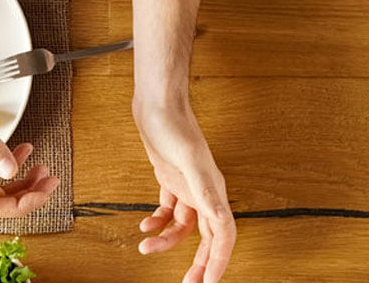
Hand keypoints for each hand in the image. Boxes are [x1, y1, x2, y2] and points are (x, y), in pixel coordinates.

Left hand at [132, 99, 233, 282]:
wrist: (157, 103)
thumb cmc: (174, 126)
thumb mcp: (189, 161)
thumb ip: (205, 192)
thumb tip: (221, 220)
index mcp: (214, 192)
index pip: (223, 236)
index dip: (219, 262)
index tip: (209, 282)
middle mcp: (204, 193)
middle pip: (207, 239)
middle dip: (198, 263)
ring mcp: (188, 188)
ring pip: (184, 228)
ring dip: (166, 243)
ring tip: (146, 248)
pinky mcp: (171, 181)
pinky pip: (169, 212)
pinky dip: (157, 223)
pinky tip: (144, 225)